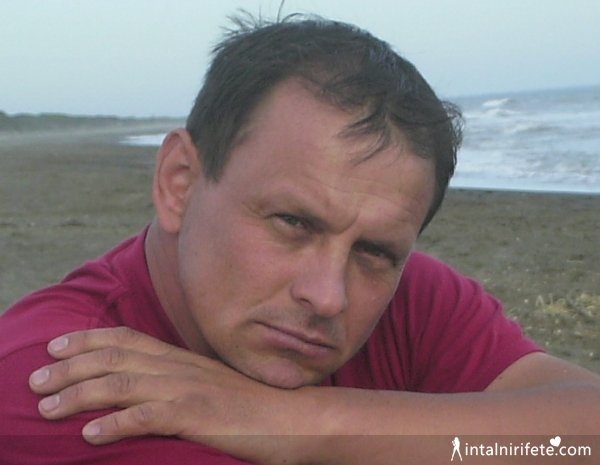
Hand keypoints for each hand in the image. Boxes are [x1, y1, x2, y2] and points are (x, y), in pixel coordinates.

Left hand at [28, 327, 314, 463]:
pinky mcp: (197, 415)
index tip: (56, 345)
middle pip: (114, 357)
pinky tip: (89, 434)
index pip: (126, 338)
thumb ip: (179, 378)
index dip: (87, 339)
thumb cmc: (251, 404)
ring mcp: (187, 389)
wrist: (292, 416)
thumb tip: (148, 385)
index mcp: (180, 358)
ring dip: (79, 394)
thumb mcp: (209, 382)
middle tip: (35, 379)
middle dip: (70, 366)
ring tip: (46, 407)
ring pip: (122, 383)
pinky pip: (147, 417)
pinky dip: (114, 424)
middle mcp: (179, 367)